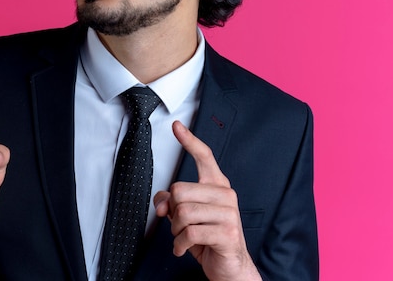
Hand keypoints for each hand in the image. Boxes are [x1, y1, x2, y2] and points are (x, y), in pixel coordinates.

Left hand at [153, 121, 260, 280]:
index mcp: (216, 186)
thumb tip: (163, 203)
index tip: (176, 126)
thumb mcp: (185, 217)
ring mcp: (229, 214)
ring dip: (176, 231)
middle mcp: (225, 195)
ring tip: (184, 237)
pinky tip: (183, 249)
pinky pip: (189, 233)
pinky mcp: (227, 233)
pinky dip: (180, 245)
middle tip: (181, 225)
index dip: (189, 141)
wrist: (229, 267)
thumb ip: (171, 203)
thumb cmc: (207, 238)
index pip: (204, 156)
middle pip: (179, 190)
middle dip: (173, 212)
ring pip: (183, 212)